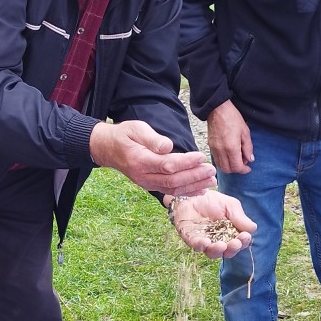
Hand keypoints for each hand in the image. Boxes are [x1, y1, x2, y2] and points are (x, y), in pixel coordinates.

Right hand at [90, 120, 214, 196]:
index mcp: (140, 160)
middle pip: (172, 180)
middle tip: (211, 170)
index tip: (201, 156)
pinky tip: (201, 190)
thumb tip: (168, 146)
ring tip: (211, 181)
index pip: (167, 164)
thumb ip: (152, 138)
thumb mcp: (136, 128)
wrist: (108, 149)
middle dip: (194, 176)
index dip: (185, 162)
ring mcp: (146, 183)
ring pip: (173, 189)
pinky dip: (186, 192)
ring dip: (194, 186)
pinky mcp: (150, 185)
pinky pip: (170, 191)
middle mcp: (143, 176)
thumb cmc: (124, 135)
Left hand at [169, 191, 255, 259]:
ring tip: (221, 246)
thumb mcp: (230, 205)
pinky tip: (206, 242)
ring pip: (213, 253)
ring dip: (218, 250)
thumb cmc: (213, 201)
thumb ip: (240, 217)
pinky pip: (196, 246)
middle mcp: (219, 241)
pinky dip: (201, 246)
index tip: (245, 236)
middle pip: (227, 252)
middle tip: (235, 243)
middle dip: (232, 249)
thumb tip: (253, 228)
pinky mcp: (191, 239)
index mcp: (231, 234)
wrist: (192, 194)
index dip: (243, 242)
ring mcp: (205, 241)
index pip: (240, 242)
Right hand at [205, 101, 253, 174]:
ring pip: (221, 166)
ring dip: (229, 166)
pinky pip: (216, 160)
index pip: (237, 167)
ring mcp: (214, 149)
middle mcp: (221, 151)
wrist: (217, 109)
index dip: (244, 170)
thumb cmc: (232, 117)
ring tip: (236, 157)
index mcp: (231, 148)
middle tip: (243, 162)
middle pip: (228, 170)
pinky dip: (223, 161)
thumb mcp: (245, 132)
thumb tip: (250, 159)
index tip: (248, 168)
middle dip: (237, 169)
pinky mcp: (210, 146)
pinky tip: (229, 154)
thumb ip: (248, 147)